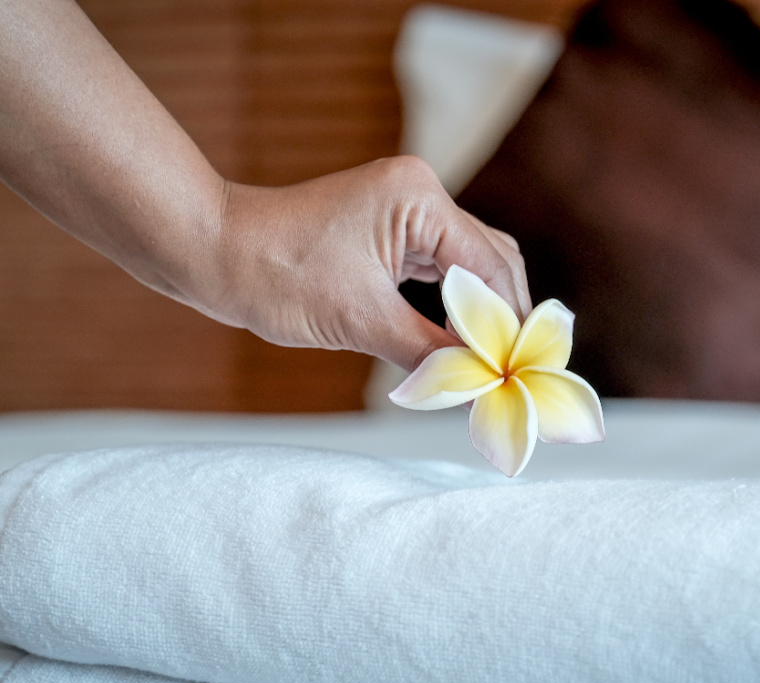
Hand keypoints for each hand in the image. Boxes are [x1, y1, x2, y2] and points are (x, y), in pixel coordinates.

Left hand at [207, 156, 530, 371]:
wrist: (216, 253)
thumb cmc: (274, 275)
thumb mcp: (359, 320)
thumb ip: (428, 352)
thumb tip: (478, 385)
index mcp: (419, 199)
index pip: (490, 266)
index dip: (510, 324)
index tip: (519, 373)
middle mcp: (421, 195)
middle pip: (491, 261)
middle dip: (503, 317)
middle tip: (513, 371)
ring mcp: (406, 211)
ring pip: (469, 266)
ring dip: (481, 313)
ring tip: (493, 362)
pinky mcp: (391, 231)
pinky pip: (439, 270)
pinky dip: (454, 306)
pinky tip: (461, 338)